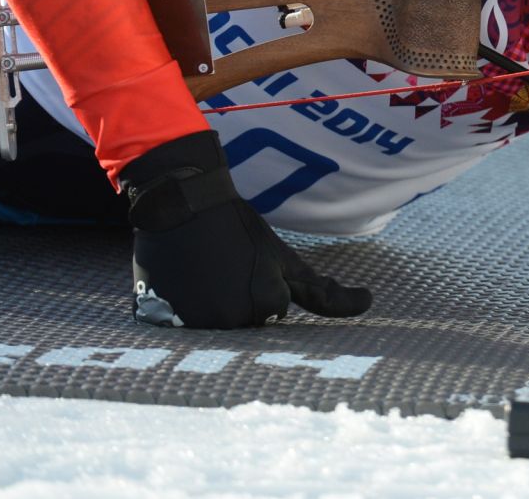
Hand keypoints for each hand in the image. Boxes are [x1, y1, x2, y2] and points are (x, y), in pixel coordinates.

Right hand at [122, 131, 371, 327]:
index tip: (248, 262)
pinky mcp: (158, 320)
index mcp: (265, 305)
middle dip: (236, 299)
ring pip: (211, 326)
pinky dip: (180, 307)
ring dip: (207, 305)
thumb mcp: (285, 258)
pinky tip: (180, 279)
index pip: (270, 314)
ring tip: (201, 270)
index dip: (261, 284)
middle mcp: (230, 321)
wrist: (183, 201)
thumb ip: (324, 292)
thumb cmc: (239, 227)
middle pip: (242, 324)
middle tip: (223, 265)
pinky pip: (178, 326)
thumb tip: (370, 303)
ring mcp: (193, 322)